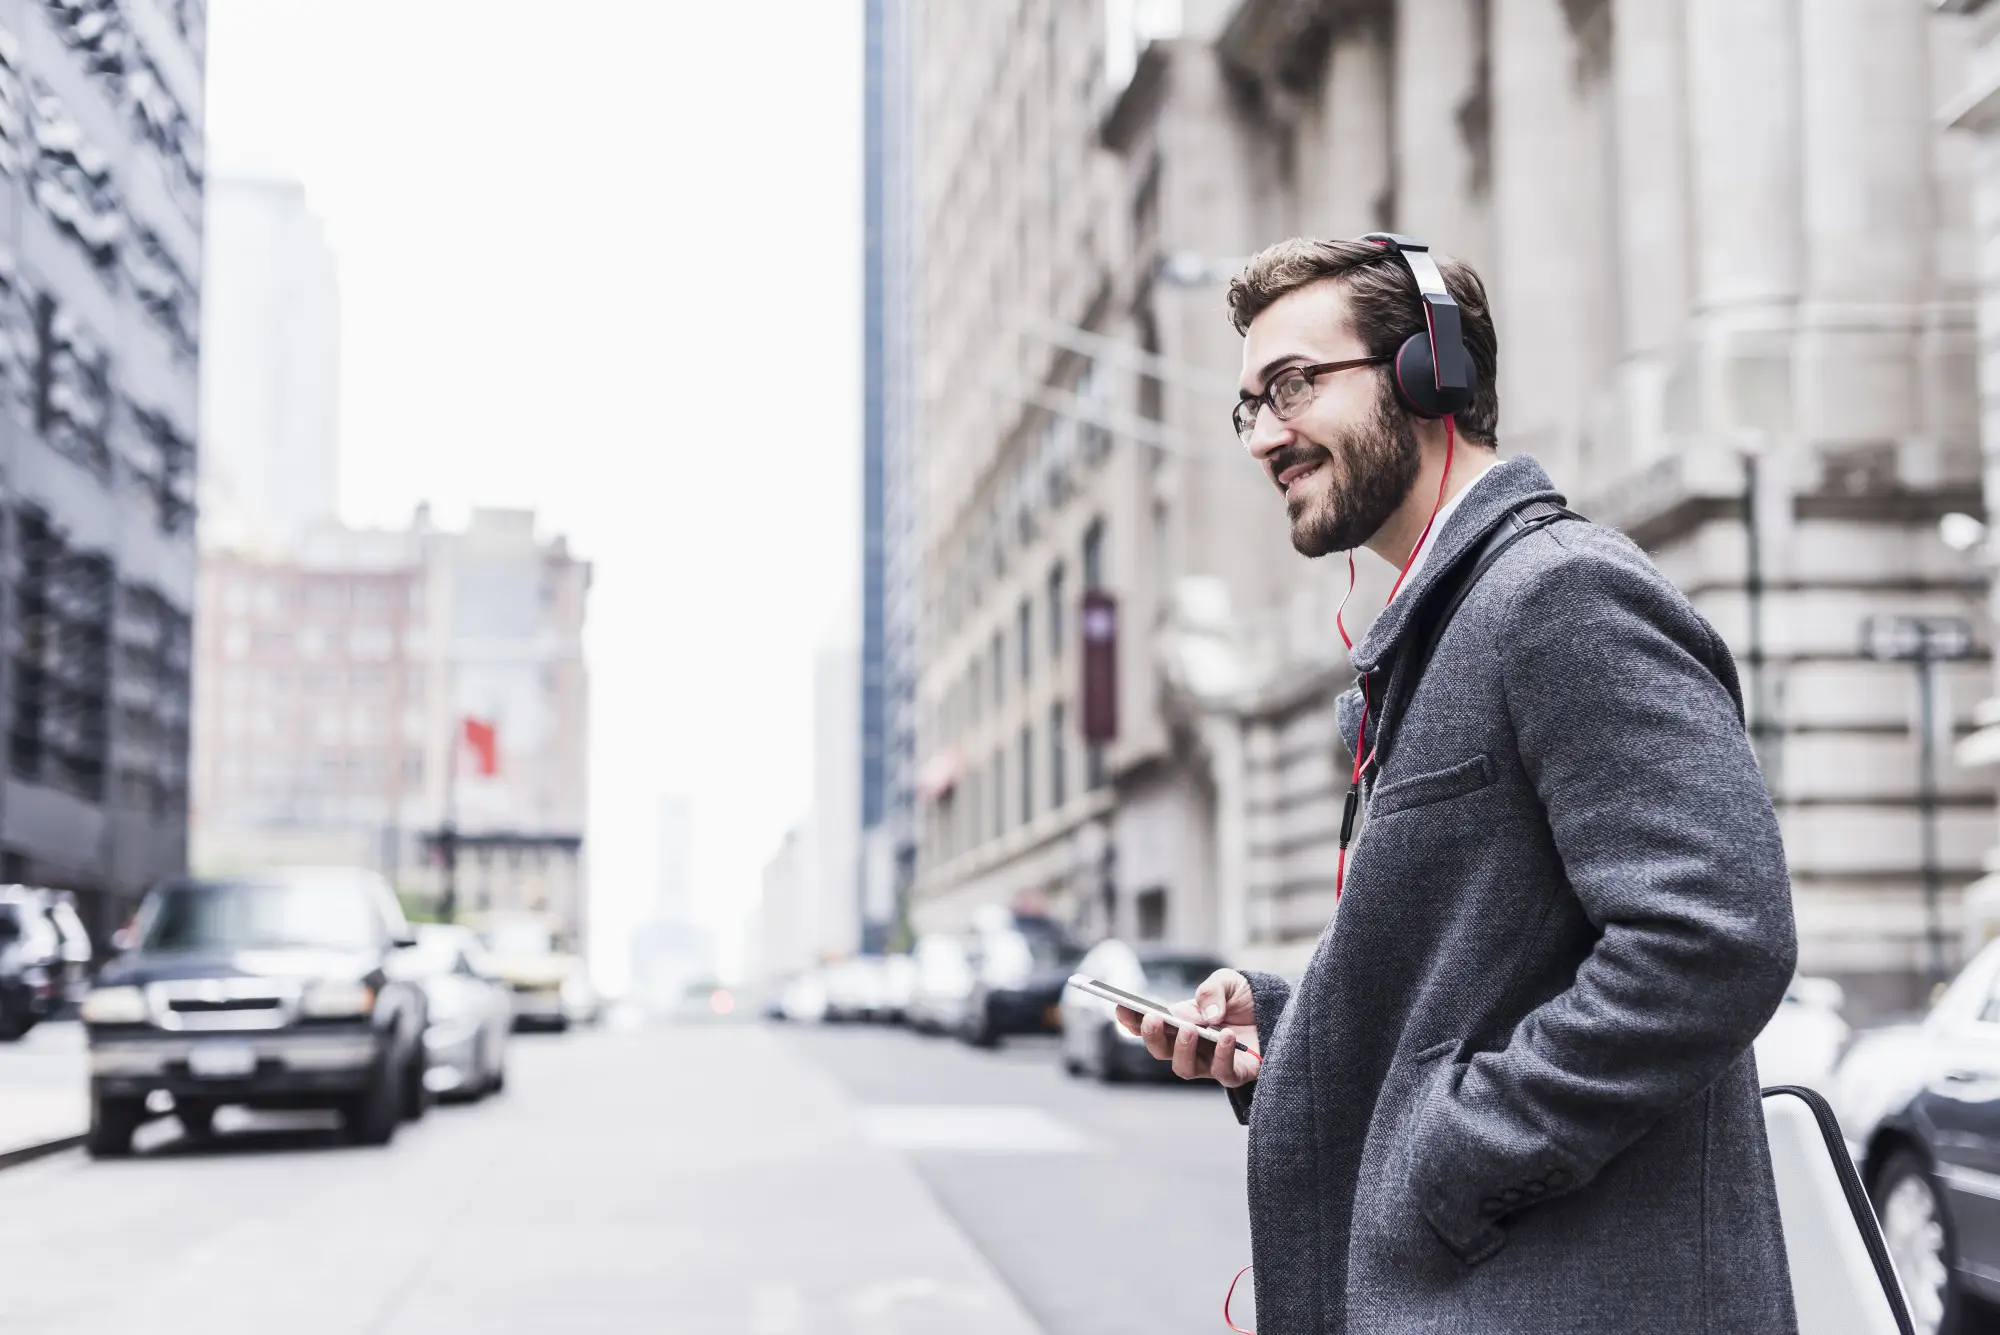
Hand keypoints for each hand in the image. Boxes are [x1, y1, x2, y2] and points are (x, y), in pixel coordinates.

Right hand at [1114, 968, 1259, 1087]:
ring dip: (1183, 1049)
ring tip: (1191, 1029)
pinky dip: (1221, 1054)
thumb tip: (1206, 1015)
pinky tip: (1225, 1035)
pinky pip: (1222, 1072)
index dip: (1131, 1020)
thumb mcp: (1228, 981)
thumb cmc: (1247, 999)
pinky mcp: (1235, 1073)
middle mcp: (1191, 1046)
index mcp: (1182, 1021)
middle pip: (1160, 1050)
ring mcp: (1211, 1062)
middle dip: (1152, 1036)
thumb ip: (1212, 990)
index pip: (1150, 1026)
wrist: (1281, 1013)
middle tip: (1153, 1018)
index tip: (1121, 1008)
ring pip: (1184, 1068)